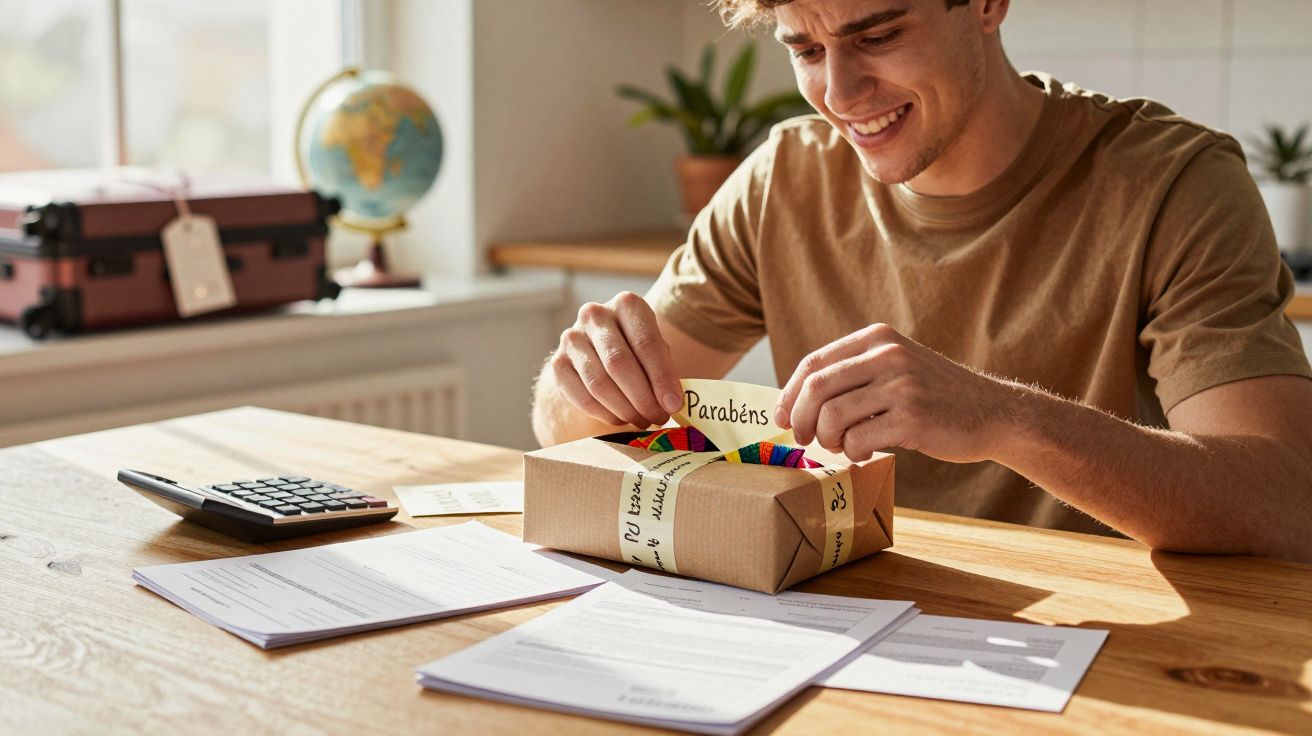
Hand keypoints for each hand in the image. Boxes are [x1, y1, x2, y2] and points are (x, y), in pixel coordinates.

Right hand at [550, 292, 683, 427]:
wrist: (599, 351)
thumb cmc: (637, 350)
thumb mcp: (657, 351)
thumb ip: (665, 372)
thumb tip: (672, 403)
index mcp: (627, 304)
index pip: (647, 343)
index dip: (662, 378)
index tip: (673, 405)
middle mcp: (595, 315)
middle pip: (619, 363)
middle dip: (642, 398)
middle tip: (657, 418)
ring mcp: (572, 338)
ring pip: (599, 383)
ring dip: (624, 409)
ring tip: (642, 421)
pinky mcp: (557, 363)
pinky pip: (582, 397)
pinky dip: (605, 414)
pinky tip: (620, 419)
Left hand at [775, 324, 1018, 462]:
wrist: (992, 412)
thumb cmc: (934, 395)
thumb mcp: (896, 365)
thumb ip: (853, 373)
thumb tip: (795, 401)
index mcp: (877, 338)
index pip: (813, 363)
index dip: (789, 394)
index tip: (782, 418)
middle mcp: (887, 355)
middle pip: (817, 389)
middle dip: (800, 419)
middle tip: (803, 439)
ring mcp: (901, 385)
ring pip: (833, 416)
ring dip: (827, 439)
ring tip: (841, 445)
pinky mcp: (912, 418)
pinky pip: (859, 440)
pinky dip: (853, 452)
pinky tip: (864, 452)